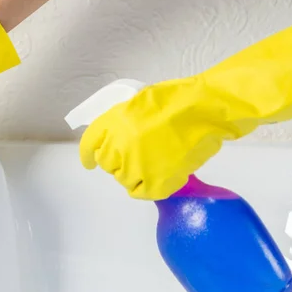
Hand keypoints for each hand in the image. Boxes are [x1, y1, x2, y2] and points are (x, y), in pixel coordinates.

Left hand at [79, 78, 251, 199]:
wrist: (203, 110)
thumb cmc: (176, 99)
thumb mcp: (137, 103)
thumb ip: (122, 122)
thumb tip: (118, 137)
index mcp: (111, 124)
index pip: (88, 146)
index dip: (88, 155)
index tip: (89, 162)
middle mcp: (117, 147)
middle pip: (107, 164)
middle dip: (117, 160)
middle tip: (137, 153)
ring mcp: (135, 168)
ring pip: (123, 179)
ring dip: (133, 173)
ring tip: (153, 161)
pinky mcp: (155, 183)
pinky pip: (140, 192)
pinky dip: (146, 187)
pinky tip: (157, 177)